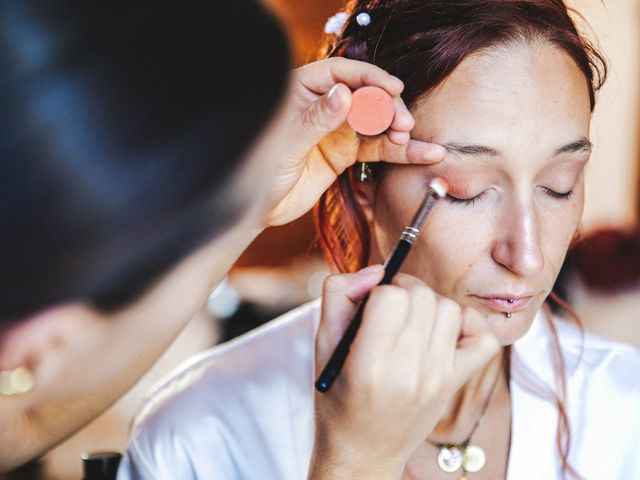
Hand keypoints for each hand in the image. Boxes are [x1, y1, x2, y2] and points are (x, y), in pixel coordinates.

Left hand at [260, 58, 445, 226]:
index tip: (392, 90)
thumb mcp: (286, 143)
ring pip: (377, 122)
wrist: (259, 204)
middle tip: (401, 124)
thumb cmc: (260, 168)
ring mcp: (339, 128)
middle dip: (387, 108)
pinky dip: (401, 152)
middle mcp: (326, 104)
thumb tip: (344, 94)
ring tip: (413, 139)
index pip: (342, 73)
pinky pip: (378, 149)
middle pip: (366, 96)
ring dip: (398, 129)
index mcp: (304, 89)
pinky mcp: (347, 152)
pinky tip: (425, 154)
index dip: (369, 78)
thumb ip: (315, 119)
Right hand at [308, 267, 499, 478]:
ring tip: (410, 321)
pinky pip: (483, 338)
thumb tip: (376, 272)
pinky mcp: (455, 383)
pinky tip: (443, 331)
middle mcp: (408, 373)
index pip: (390, 297)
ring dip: (429, 305)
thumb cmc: (336, 396)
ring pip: (449, 309)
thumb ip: (338, 295)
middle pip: (422, 297)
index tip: (370, 303)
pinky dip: (468, 324)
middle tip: (388, 308)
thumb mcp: (321, 344)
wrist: (363, 452)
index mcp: (368, 364)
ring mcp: (437, 379)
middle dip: (403, 292)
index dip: (378, 290)